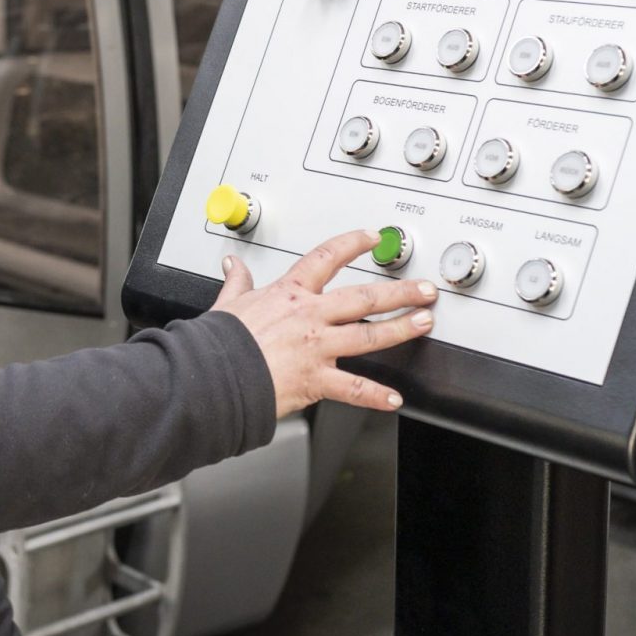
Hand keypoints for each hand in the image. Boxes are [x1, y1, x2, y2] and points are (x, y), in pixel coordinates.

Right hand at [212, 230, 436, 418]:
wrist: (211, 373)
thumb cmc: (219, 341)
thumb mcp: (228, 303)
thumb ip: (237, 282)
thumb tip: (233, 266)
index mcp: (290, 294)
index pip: (327, 258)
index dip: (353, 243)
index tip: (372, 237)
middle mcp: (310, 317)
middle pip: (364, 297)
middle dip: (400, 291)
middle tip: (423, 288)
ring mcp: (317, 348)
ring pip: (369, 336)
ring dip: (401, 329)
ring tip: (424, 322)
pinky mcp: (316, 379)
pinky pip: (353, 388)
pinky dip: (375, 396)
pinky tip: (394, 398)